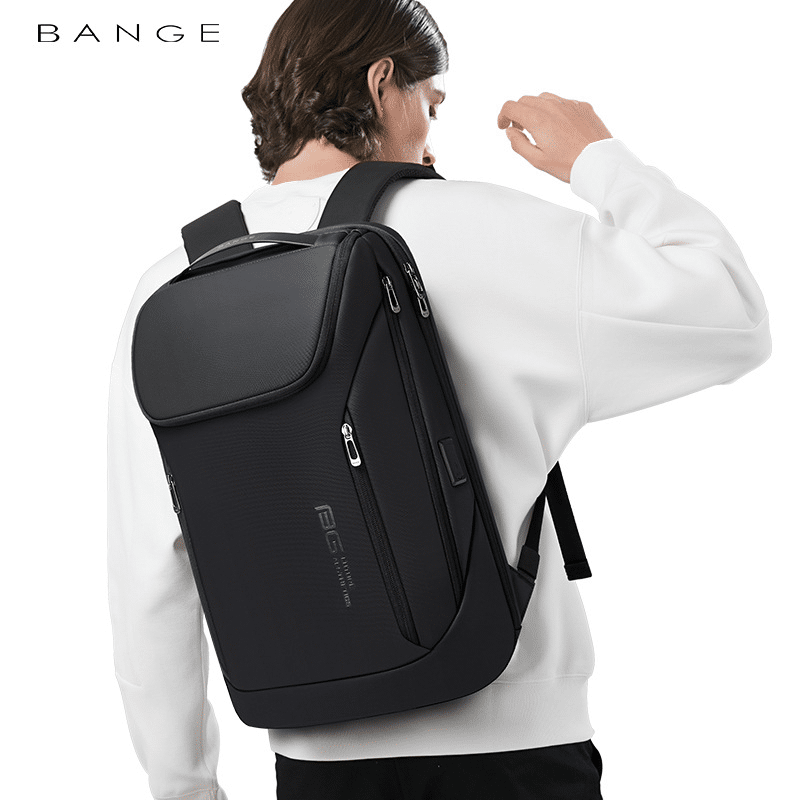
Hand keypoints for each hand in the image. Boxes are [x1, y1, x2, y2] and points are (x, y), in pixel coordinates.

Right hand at [497, 92, 612, 182]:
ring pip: (544, 98)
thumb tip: (511, 133)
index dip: (502, 115)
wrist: (600, 162)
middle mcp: (552, 106)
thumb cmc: (570, 164)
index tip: (503, 125)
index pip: (511, 106)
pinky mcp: (582, 106)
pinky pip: (563, 102)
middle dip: (518, 113)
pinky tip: (558, 127)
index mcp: (538, 119)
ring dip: (535, 109)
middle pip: (526, 100)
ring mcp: (569, 104)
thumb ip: (519, 144)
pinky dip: (554, 110)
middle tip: (520, 130)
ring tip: (539, 127)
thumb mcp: (537, 161)